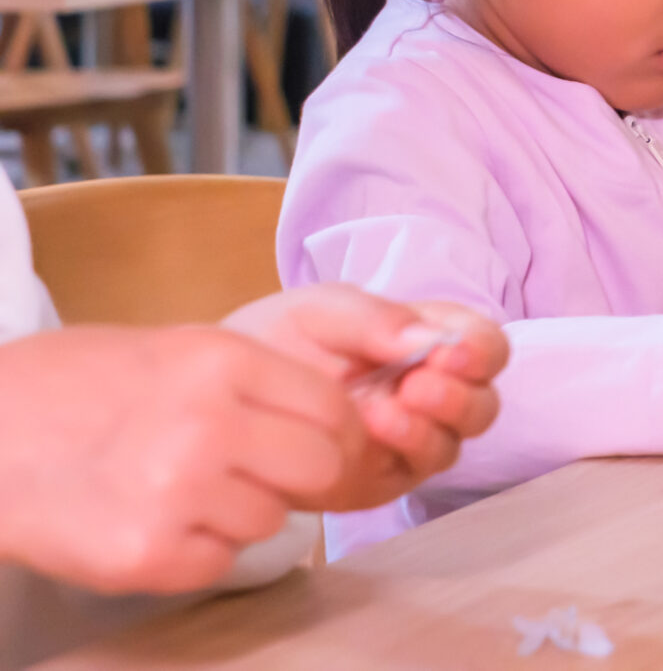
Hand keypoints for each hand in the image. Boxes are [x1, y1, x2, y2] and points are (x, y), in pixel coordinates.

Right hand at [0, 324, 357, 593]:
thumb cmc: (77, 386)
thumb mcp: (176, 349)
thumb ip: (256, 381)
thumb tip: (336, 419)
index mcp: (221, 361)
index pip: (333, 408)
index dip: (337, 432)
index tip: (323, 444)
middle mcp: (208, 425)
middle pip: (321, 467)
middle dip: (299, 475)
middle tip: (257, 473)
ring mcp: (177, 493)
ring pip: (270, 518)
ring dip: (240, 512)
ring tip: (182, 489)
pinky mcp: (146, 554)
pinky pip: (219, 561)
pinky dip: (197, 550)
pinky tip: (153, 519)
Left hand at [223, 285, 507, 512]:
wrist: (216, 394)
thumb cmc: (279, 340)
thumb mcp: (323, 311)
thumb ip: (376, 319)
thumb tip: (434, 340)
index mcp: (431, 341)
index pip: (486, 347)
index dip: (481, 350)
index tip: (448, 349)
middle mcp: (432, 394)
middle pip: (483, 404)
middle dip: (460, 396)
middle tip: (418, 383)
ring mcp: (409, 441)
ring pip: (454, 444)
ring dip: (432, 425)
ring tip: (387, 407)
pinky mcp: (381, 478)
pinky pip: (412, 473)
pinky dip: (400, 449)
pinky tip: (370, 428)